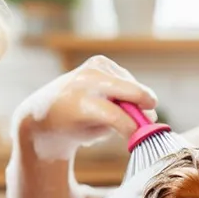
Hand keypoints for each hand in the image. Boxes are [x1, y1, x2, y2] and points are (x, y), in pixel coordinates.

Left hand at [14, 55, 158, 158]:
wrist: (47, 109)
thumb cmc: (73, 127)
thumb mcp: (93, 134)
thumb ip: (121, 124)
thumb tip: (149, 116)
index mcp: (80, 105)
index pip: (115, 115)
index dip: (133, 127)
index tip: (140, 135)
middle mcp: (86, 81)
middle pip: (130, 91)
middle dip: (146, 104)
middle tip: (150, 118)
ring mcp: (93, 67)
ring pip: (131, 85)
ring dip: (136, 100)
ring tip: (122, 112)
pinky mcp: (100, 61)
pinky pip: (127, 79)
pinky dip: (128, 91)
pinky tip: (115, 99)